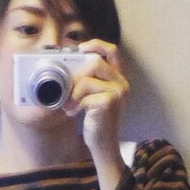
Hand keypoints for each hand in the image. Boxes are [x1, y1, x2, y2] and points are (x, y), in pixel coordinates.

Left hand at [64, 40, 128, 158]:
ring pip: (87, 79)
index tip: (80, 49)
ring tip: (70, 105)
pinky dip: (75, 103)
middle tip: (68, 91)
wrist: (102, 145)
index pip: (112, 51)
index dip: (96, 45)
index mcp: (119, 79)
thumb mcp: (93, 97)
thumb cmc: (96, 121)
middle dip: (76, 76)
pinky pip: (85, 93)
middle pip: (95, 62)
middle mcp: (122, 83)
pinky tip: (74, 112)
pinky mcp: (109, 102)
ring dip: (73, 92)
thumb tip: (68, 67)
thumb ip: (89, 80)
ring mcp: (118, 92)